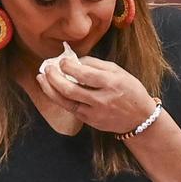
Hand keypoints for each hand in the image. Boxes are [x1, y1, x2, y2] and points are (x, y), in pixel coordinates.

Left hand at [36, 56, 156, 133]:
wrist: (139, 118)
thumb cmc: (130, 91)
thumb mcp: (119, 72)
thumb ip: (96, 64)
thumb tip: (75, 60)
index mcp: (110, 83)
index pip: (83, 74)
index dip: (68, 66)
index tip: (62, 60)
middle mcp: (101, 99)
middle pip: (69, 89)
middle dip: (53, 77)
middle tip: (46, 68)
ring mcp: (94, 113)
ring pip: (65, 102)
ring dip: (49, 89)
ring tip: (41, 78)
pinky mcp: (89, 121)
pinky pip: (70, 108)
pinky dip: (59, 98)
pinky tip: (52, 89)